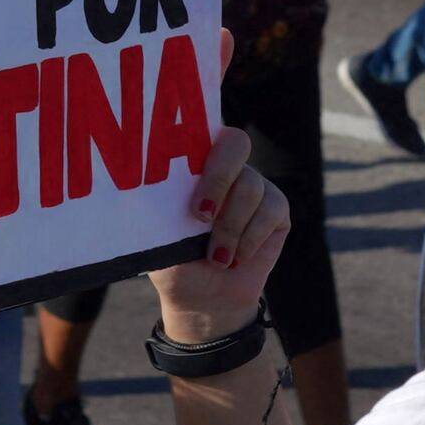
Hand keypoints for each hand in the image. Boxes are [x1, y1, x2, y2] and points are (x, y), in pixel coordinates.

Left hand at [141, 126, 282, 343]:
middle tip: (200, 215)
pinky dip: (250, 238)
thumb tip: (147, 187)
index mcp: (192, 163)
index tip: (184, 172)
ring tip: (216, 256)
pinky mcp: (277, 208)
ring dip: (230, 226)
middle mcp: (226, 167)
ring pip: (251, 186)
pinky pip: (271, 209)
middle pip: (235, 143)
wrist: (203, 299)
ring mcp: (254, 185)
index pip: (200, 125)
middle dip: (218, 177)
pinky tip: (234, 258)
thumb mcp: (155, 237)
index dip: (201, 132)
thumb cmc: (174, 261)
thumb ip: (157, 209)